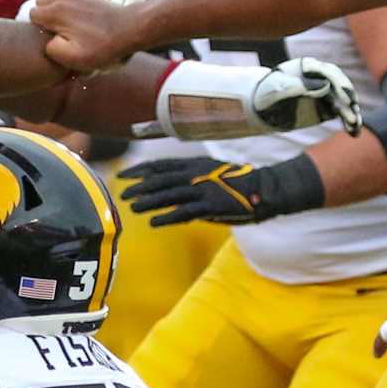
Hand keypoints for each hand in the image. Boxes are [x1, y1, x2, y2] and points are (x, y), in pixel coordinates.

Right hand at [33, 0, 143, 72]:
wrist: (129, 28)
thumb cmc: (102, 47)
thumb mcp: (74, 59)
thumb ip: (51, 50)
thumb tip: (47, 42)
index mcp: (54, 11)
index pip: (30, 15)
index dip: (37, 29)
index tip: (49, 38)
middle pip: (39, 3)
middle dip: (44, 17)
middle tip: (57, 33)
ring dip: (55, 10)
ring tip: (67, 26)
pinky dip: (69, 5)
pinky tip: (80, 19)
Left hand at [120, 155, 322, 226]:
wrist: (264, 190)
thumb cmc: (237, 183)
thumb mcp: (211, 173)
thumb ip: (191, 177)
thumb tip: (172, 185)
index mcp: (194, 165)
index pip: (160, 166)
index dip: (140, 171)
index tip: (123, 175)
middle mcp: (195, 175)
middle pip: (160, 179)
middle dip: (139, 186)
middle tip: (122, 194)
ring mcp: (202, 190)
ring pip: (169, 194)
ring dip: (148, 201)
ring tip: (132, 207)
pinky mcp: (210, 206)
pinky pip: (184, 212)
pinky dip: (167, 216)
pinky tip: (153, 222)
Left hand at [251, 58, 361, 136]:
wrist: (263, 110)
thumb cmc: (266, 96)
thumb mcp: (277, 90)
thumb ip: (298, 86)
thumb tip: (324, 86)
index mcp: (307, 66)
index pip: (328, 73)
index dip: (338, 84)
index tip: (345, 98)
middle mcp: (321, 76)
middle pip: (340, 85)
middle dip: (348, 98)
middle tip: (353, 110)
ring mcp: (326, 91)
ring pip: (343, 100)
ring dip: (351, 112)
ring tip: (354, 125)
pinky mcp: (328, 106)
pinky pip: (342, 113)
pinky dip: (349, 122)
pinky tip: (354, 133)